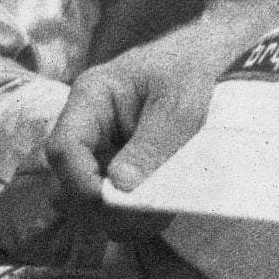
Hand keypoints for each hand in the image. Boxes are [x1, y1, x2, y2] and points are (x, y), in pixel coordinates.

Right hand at [47, 1, 267, 203]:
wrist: (215, 62)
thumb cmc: (193, 69)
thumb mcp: (179, 104)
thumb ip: (150, 144)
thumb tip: (119, 186)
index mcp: (91, 97)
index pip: (63, 148)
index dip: (80, 181)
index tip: (112, 202)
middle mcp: (89, 128)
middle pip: (68, 182)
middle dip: (103, 206)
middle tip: (146, 216)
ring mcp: (102, 151)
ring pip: (90, 200)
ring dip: (121, 216)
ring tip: (159, 214)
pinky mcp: (120, 170)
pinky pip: (115, 204)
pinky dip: (135, 215)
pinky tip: (161, 209)